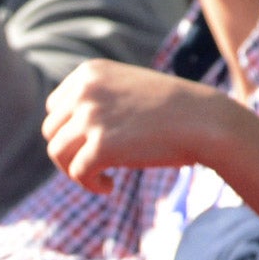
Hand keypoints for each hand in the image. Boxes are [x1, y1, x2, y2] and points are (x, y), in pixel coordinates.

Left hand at [42, 60, 235, 193]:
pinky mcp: (102, 145)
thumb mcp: (125, 89)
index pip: (54, 107)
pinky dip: (89, 184)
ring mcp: (92, 117)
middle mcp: (85, 91)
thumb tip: (58, 134)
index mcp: (89, 73)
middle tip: (94, 164)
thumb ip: (93, 100)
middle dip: (69, 151)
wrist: (207, 122)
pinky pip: (77, 172)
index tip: (90, 144)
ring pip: (58, 152)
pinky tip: (108, 187)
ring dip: (75, 170)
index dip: (68, 130)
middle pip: (51, 131)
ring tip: (100, 177)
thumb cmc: (171, 110)